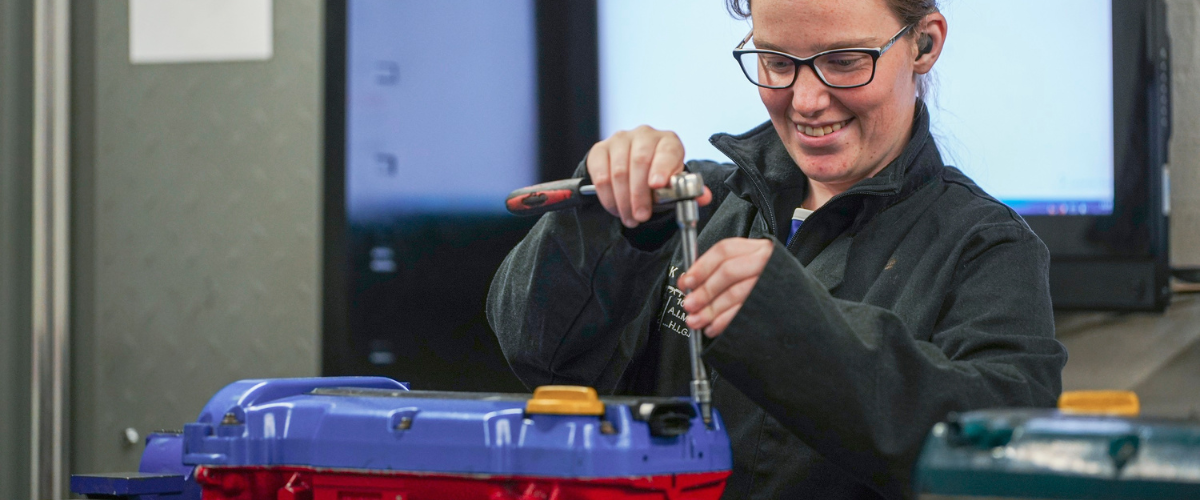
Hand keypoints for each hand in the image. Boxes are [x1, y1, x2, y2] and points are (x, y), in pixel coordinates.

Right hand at [586, 125, 710, 227]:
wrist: (634, 168)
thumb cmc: (658, 176)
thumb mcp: (675, 183)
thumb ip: (689, 190)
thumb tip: (704, 197)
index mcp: (668, 141)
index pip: (666, 151)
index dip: (661, 168)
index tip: (657, 185)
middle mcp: (644, 135)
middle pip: (639, 162)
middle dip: (639, 194)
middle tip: (641, 216)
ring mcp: (620, 140)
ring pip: (619, 171)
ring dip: (623, 199)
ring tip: (629, 218)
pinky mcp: (600, 149)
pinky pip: (600, 174)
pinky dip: (607, 195)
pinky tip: (615, 208)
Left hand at [678, 238, 772, 336]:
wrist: (796, 299)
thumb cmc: (762, 282)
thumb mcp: (743, 267)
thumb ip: (717, 271)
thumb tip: (688, 283)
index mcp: (755, 248)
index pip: (724, 251)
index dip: (701, 267)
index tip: (686, 282)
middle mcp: (765, 261)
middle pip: (728, 272)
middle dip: (705, 290)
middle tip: (689, 304)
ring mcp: (771, 282)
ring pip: (736, 293)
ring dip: (711, 309)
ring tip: (696, 320)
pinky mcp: (773, 304)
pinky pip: (745, 312)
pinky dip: (725, 321)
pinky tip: (713, 327)